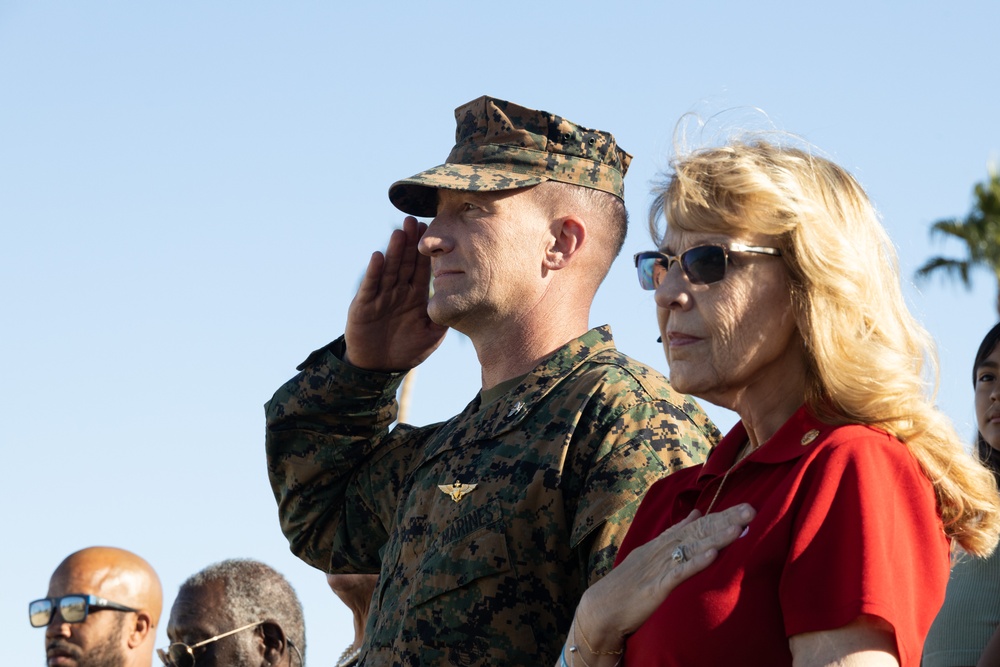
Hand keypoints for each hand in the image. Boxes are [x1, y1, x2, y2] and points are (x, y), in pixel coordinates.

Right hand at [345, 217, 447, 370]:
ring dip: (393, 252)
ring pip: (389, 270)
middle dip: (409, 243)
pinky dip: (374, 272)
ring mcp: (380, 296)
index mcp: (414, 295)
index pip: (421, 269)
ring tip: (399, 233)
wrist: (379, 367)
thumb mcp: (431, 336)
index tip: (432, 231)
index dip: (426, 252)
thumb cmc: (406, 350)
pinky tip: (378, 256)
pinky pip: (370, 286)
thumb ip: (443, 319)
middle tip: (414, 221)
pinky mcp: (364, 305)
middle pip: (404, 263)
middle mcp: (398, 291)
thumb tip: (459, 303)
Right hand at [574, 504, 755, 652]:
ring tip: (739, 527)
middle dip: (726, 521)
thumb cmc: (628, 583)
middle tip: (751, 510)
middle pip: (699, 532)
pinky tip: (713, 554)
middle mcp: (663, 550)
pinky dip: (696, 562)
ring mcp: (660, 567)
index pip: (697, 525)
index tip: (746, 507)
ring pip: (693, 548)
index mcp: (663, 543)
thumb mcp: (651, 553)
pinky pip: (679, 572)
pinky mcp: (657, 586)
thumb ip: (674, 535)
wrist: (602, 607)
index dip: (722, 516)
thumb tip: (696, 514)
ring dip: (717, 537)